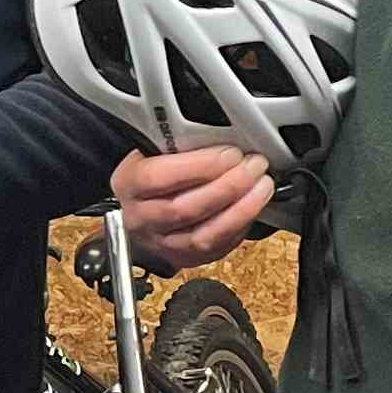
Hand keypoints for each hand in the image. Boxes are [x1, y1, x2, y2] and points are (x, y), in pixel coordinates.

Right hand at [115, 144, 273, 267]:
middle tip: (253, 166)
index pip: (158, 177)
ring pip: (203, 236)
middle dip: (228, 186)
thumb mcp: (156, 149)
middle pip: (184, 209)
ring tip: (262, 186)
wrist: (145, 205)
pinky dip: (239, 227)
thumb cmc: (156, 171)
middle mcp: (140, 218)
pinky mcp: (183, 258)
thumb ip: (182, 143)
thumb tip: (225, 134)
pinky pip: (216, 249)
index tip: (230, 153)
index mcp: (129, 184)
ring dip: (240, 210)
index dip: (200, 166)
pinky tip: (252, 207)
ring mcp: (161, 243)